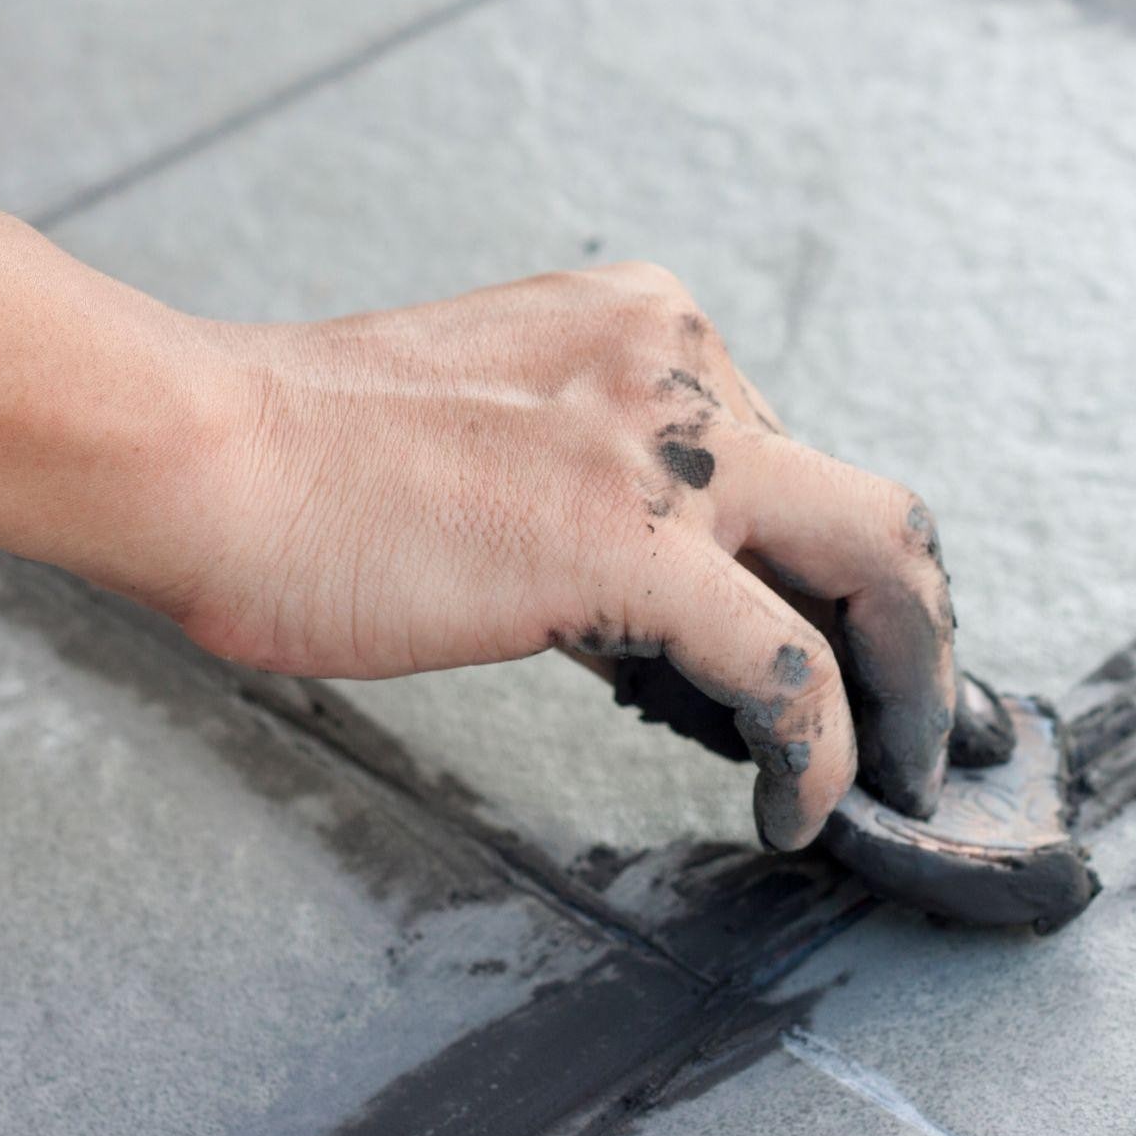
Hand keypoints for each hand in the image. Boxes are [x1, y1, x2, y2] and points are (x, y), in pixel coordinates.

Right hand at [174, 263, 958, 849]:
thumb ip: (602, 497)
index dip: (828, 575)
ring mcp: (664, 449)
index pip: (789, 464)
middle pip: (872, 506)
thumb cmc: (308, 462)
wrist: (205, 454)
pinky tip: (797, 808)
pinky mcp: (629, 547)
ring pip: (875, 567)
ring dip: (908, 691)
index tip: (848, 650)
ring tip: (893, 779)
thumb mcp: (497, 436)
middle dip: (921, 631)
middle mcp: (680, 366)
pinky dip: (819, 750)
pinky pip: (786, 667)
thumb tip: (674, 625)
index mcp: (646, 327)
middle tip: (930, 726)